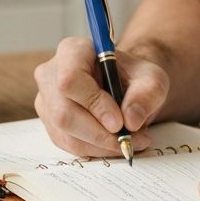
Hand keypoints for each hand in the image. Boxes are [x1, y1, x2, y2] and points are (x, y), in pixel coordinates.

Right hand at [34, 37, 169, 157]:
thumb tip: (131, 120)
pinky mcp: (51, 123)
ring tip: (129, 141)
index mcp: (73, 51)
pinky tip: (114, 143)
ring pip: (66, 133)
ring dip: (100, 145)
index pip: (71, 79)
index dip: (93, 104)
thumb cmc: (135, 77)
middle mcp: (51, 74)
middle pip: (64, 112)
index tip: (119, 122)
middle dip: (99, 133)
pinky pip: (68, 145)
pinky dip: (95, 150)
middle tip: (129, 140)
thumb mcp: (152, 78)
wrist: (126, 86)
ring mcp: (47, 100)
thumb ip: (147, 94)